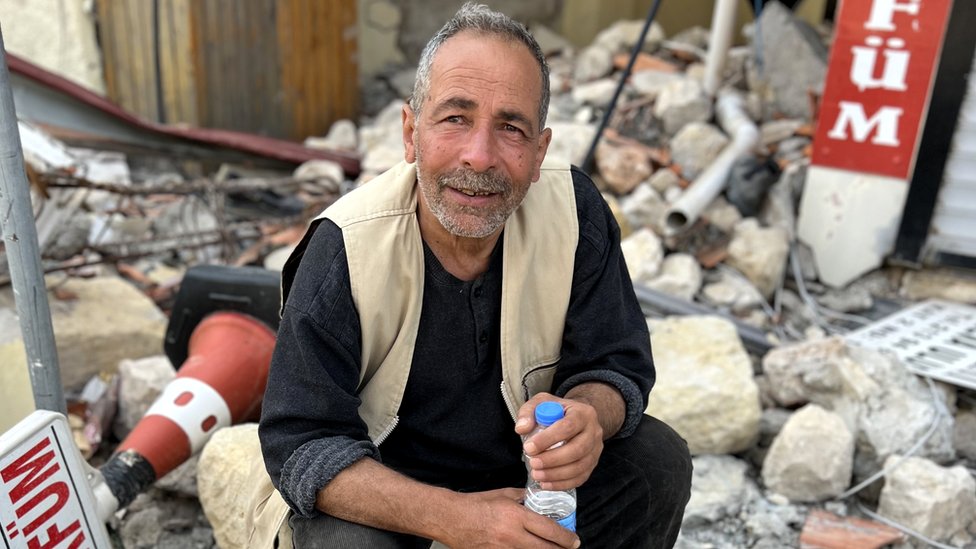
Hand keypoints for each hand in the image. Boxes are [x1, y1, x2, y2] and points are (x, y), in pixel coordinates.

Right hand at [438, 488, 579, 547]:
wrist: (451, 518)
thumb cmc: (476, 504)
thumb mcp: (503, 495)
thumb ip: (523, 498)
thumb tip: (539, 500)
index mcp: (515, 516)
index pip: (549, 530)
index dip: (566, 538)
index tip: (574, 541)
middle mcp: (512, 535)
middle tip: (569, 548)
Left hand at [515, 392, 604, 491]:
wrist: (577, 417)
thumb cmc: (558, 411)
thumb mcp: (542, 403)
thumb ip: (528, 412)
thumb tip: (521, 428)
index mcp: (583, 413)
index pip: (567, 426)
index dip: (548, 439)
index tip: (529, 447)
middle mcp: (594, 431)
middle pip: (577, 449)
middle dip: (552, 459)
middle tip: (533, 463)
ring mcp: (595, 449)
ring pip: (580, 466)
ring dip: (556, 474)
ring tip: (537, 474)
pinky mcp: (592, 463)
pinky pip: (580, 477)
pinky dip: (562, 483)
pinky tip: (546, 483)